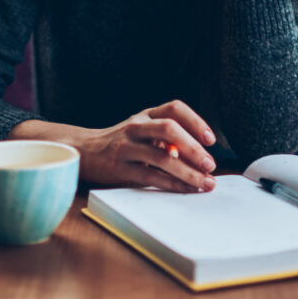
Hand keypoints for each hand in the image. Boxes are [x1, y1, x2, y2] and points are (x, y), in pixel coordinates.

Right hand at [72, 100, 217, 192]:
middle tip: (210, 164)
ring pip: (161, 157)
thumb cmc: (123, 143)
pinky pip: (151, 176)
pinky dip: (172, 184)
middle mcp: (136, 126)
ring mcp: (126, 146)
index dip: (196, 122)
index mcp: (146, 115)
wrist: (86, 152)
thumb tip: (200, 155)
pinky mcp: (119, 168)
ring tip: (205, 182)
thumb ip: (167, 138)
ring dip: (188, 172)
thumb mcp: (143, 131)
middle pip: (169, 129)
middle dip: (194, 148)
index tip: (211, 139)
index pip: (174, 109)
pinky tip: (186, 189)